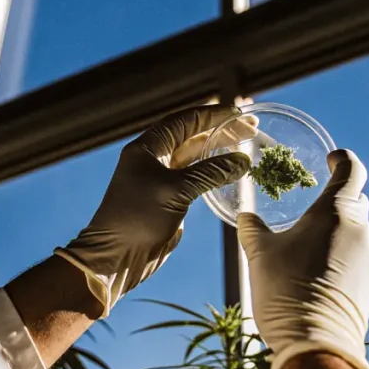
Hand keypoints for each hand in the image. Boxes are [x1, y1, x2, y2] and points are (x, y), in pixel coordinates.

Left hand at [56, 105, 256, 317]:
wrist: (117, 255)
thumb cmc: (137, 218)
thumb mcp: (176, 191)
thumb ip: (210, 173)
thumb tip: (242, 161)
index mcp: (147, 148)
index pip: (185, 121)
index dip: (213, 115)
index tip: (239, 113)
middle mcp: (153, 159)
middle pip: (192, 136)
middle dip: (221, 131)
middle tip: (251, 129)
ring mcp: (161, 178)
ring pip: (196, 157)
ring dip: (219, 150)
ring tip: (246, 146)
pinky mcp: (170, 198)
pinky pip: (196, 178)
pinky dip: (214, 172)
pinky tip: (232, 172)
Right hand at [237, 149, 368, 368]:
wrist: (316, 344)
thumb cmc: (286, 290)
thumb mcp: (260, 255)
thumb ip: (253, 230)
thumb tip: (247, 217)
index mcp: (334, 212)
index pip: (351, 169)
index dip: (341, 160)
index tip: (330, 160)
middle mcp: (358, 230)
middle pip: (355, 200)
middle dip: (337, 197)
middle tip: (311, 205)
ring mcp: (368, 258)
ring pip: (355, 231)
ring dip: (336, 231)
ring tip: (307, 245)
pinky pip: (356, 258)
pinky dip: (340, 256)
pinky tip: (316, 273)